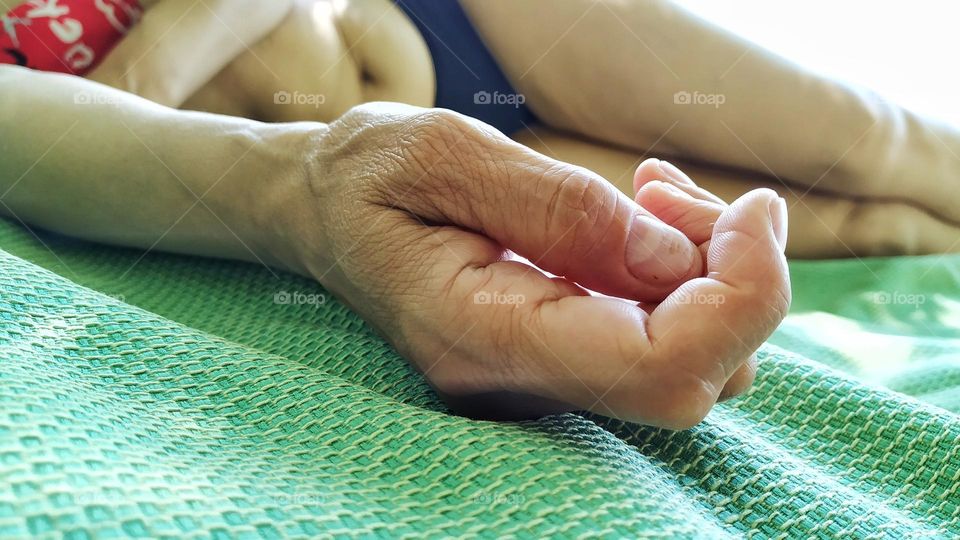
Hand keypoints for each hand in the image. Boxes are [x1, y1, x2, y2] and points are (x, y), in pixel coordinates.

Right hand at [266, 103, 790, 428]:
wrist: (322, 214)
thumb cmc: (367, 177)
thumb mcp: (443, 156)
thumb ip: (556, 208)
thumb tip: (670, 260)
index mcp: (482, 337)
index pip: (658, 367)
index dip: (741, 295)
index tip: (754, 210)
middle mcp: (518, 381)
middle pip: (691, 377)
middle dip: (732, 276)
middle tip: (669, 188)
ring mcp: (540, 378)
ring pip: (690, 361)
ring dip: (709, 268)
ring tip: (651, 192)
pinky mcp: (557, 356)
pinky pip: (658, 337)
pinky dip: (681, 272)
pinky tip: (643, 214)